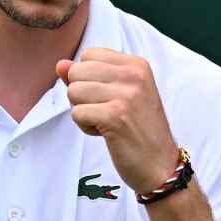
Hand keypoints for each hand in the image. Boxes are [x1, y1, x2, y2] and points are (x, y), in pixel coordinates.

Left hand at [55, 51, 180, 195]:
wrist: (160, 165)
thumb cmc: (139, 130)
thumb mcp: (119, 94)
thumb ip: (89, 76)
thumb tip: (60, 65)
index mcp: (137, 64)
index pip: (88, 55)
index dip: (89, 78)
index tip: (110, 97)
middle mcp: (133, 75)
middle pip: (77, 72)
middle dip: (82, 95)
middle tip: (107, 112)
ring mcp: (126, 95)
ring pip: (73, 92)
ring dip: (84, 112)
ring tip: (106, 122)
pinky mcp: (115, 116)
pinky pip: (77, 113)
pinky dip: (86, 127)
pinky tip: (106, 133)